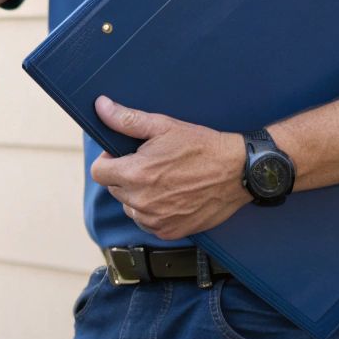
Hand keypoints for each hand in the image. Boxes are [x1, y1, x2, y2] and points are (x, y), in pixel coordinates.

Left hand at [88, 96, 250, 240]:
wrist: (239, 172)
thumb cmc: (202, 147)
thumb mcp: (164, 126)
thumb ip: (127, 120)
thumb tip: (101, 107)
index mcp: (135, 174)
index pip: (98, 172)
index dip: (109, 161)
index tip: (124, 156)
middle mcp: (141, 202)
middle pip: (114, 189)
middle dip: (126, 176)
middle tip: (152, 165)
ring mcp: (154, 220)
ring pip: (130, 207)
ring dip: (139, 196)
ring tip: (165, 181)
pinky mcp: (168, 232)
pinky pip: (147, 222)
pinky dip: (154, 212)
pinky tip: (173, 196)